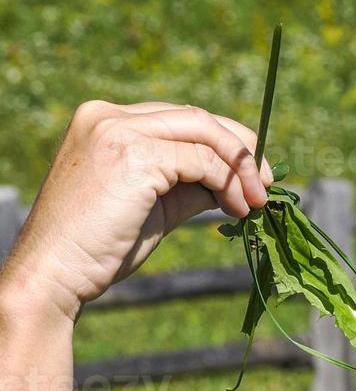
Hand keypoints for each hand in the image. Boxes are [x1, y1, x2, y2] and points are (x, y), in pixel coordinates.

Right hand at [0, 100, 272, 322]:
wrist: (55, 274)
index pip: (182, 118)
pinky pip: (200, 160)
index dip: (226, 142)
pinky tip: (235, 209)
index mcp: (106, 121)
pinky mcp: (133, 155)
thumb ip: (189, 184)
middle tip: (266, 184)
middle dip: (242, 150)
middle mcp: (108, 116)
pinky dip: (227, 182)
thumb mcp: (153, 205)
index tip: (254, 174)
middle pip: (197, 117)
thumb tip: (236, 180)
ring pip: (204, 134)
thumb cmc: (100, 247)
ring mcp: (117, 131)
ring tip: (253, 204)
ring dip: (240, 169)